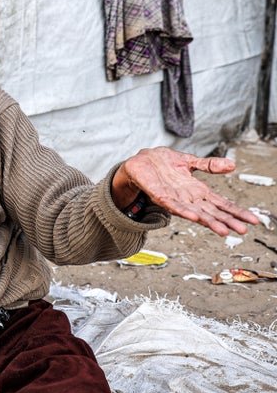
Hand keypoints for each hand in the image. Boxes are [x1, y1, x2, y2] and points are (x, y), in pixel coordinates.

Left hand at [112, 147, 259, 235]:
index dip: (235, 211)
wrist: (140, 161)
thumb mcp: (190, 162)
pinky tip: (193, 217)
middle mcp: (189, 198)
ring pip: (195, 213)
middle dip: (227, 221)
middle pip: (211, 212)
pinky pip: (173, 206)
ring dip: (208, 221)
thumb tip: (232, 165)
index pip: (221, 204)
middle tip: (242, 230)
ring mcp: (175, 199)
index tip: (252, 220)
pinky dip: (183, 211)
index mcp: (198, 191)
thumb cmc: (164, 164)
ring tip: (223, 230)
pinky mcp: (160, 196)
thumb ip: (209, 165)